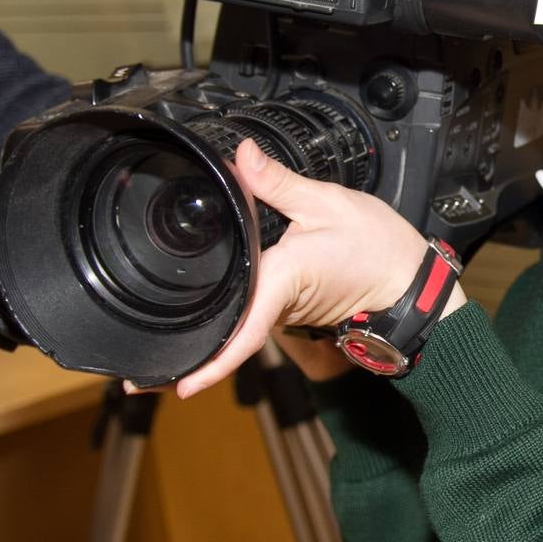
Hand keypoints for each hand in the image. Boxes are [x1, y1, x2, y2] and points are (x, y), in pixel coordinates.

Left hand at [175, 138, 463, 397]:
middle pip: (227, 336)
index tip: (176, 384)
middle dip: (183, 357)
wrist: (410, 282)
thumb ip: (278, 183)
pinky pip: (252, 318)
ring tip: (152, 356)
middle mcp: (280, 306)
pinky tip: (204, 317)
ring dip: (202, 339)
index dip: (211, 361)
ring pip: (237, 328)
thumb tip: (242, 157)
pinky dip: (226, 324)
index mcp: (283, 281)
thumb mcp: (327, 203)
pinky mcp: (290, 308)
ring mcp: (285, 312)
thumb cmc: (377, 248)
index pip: (242, 330)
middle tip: (132, 378)